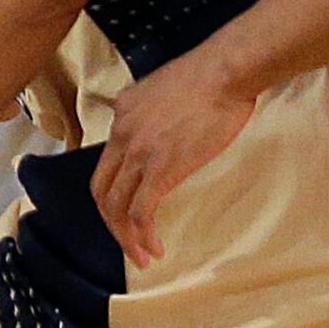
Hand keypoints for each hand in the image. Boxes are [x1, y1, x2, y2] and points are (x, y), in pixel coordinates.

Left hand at [90, 50, 258, 265]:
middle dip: (110, 222)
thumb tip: (146, 113)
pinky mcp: (161, 167)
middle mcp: (121, 136)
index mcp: (121, 117)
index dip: (111, 193)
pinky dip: (143, 235)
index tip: (126, 211)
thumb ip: (145, 104)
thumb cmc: (208, 74)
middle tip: (127, 243)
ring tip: (141, 257)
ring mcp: (139, 153)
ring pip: (116, 207)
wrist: (226, 70)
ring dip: (126, 238)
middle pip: (101, 191)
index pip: (105, 164)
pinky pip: (141, 211)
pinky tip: (155, 248)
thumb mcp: (159, 85)